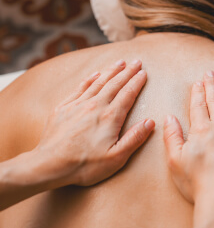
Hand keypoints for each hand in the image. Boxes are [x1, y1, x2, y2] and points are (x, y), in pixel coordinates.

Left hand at [35, 59, 154, 186]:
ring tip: (120, 62)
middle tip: (136, 61)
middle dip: (127, 71)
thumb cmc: (84, 165)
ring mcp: (78, 105)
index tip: (144, 73)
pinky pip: (80, 88)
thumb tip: (150, 122)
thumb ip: (134, 138)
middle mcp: (95, 106)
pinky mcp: (64, 108)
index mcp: (110, 117)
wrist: (49, 165)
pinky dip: (90, 79)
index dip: (137, 82)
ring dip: (111, 71)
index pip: (128, 94)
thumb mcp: (116, 158)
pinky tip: (95, 74)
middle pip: (115, 84)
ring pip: (98, 82)